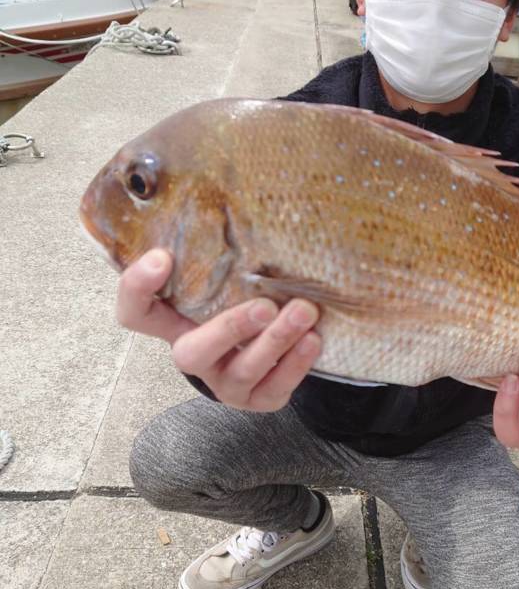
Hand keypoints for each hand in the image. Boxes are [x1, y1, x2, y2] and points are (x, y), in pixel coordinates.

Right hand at [116, 249, 321, 411]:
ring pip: (243, 371)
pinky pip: (276, 388)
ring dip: (275, 341)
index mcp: (174, 324)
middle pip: (190, 355)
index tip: (162, 257)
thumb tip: (239, 189)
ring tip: (304, 312)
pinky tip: (313, 338)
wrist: (273, 349)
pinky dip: (296, 364)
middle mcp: (196, 356)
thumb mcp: (225, 279)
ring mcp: (226, 383)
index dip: (138, 289)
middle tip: (264, 305)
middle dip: (229, 330)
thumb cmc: (244, 300)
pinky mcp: (260, 399)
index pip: (135, 312)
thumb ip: (218, 253)